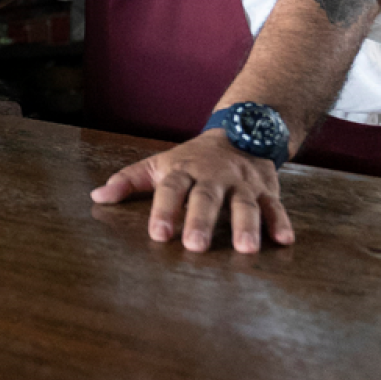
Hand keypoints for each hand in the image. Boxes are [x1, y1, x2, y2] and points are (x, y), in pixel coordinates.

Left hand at [90, 130, 294, 253]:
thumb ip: (130, 181)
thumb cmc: (192, 158)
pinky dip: (281, 222)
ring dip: (245, 226)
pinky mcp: (266, 190)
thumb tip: (97, 197)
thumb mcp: (160, 164)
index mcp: (184, 171)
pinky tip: (283, 240)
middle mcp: (214, 177)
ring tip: (245, 249)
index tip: (158, 234)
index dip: (164, 211)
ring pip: (245, 204)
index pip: (171, 190)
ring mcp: (242, 184)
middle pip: (207, 198)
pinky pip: (275, 206)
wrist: (240, 131)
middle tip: (195, 246)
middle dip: (201, 222)